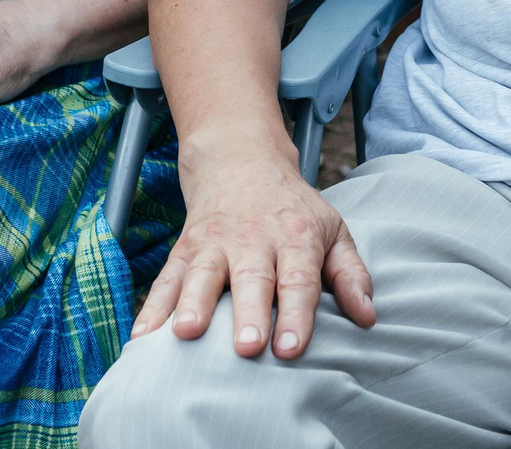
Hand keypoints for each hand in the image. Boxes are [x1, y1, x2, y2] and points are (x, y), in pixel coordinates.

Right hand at [132, 143, 374, 357]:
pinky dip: (152, 308)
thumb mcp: (333, 230)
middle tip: (246, 347)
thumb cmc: (292, 210)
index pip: (298, 278)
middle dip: (247, 313)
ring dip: (193, 305)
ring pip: (202, 275)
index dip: (296, 314)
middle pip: (250, 278)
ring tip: (186, 334)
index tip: (292, 349)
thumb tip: (368, 318)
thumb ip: (351, 274)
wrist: (240, 161)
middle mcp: (253, 239)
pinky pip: (165, 280)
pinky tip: (142, 338)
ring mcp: (213, 244)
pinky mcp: (184, 250)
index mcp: (295, 237)